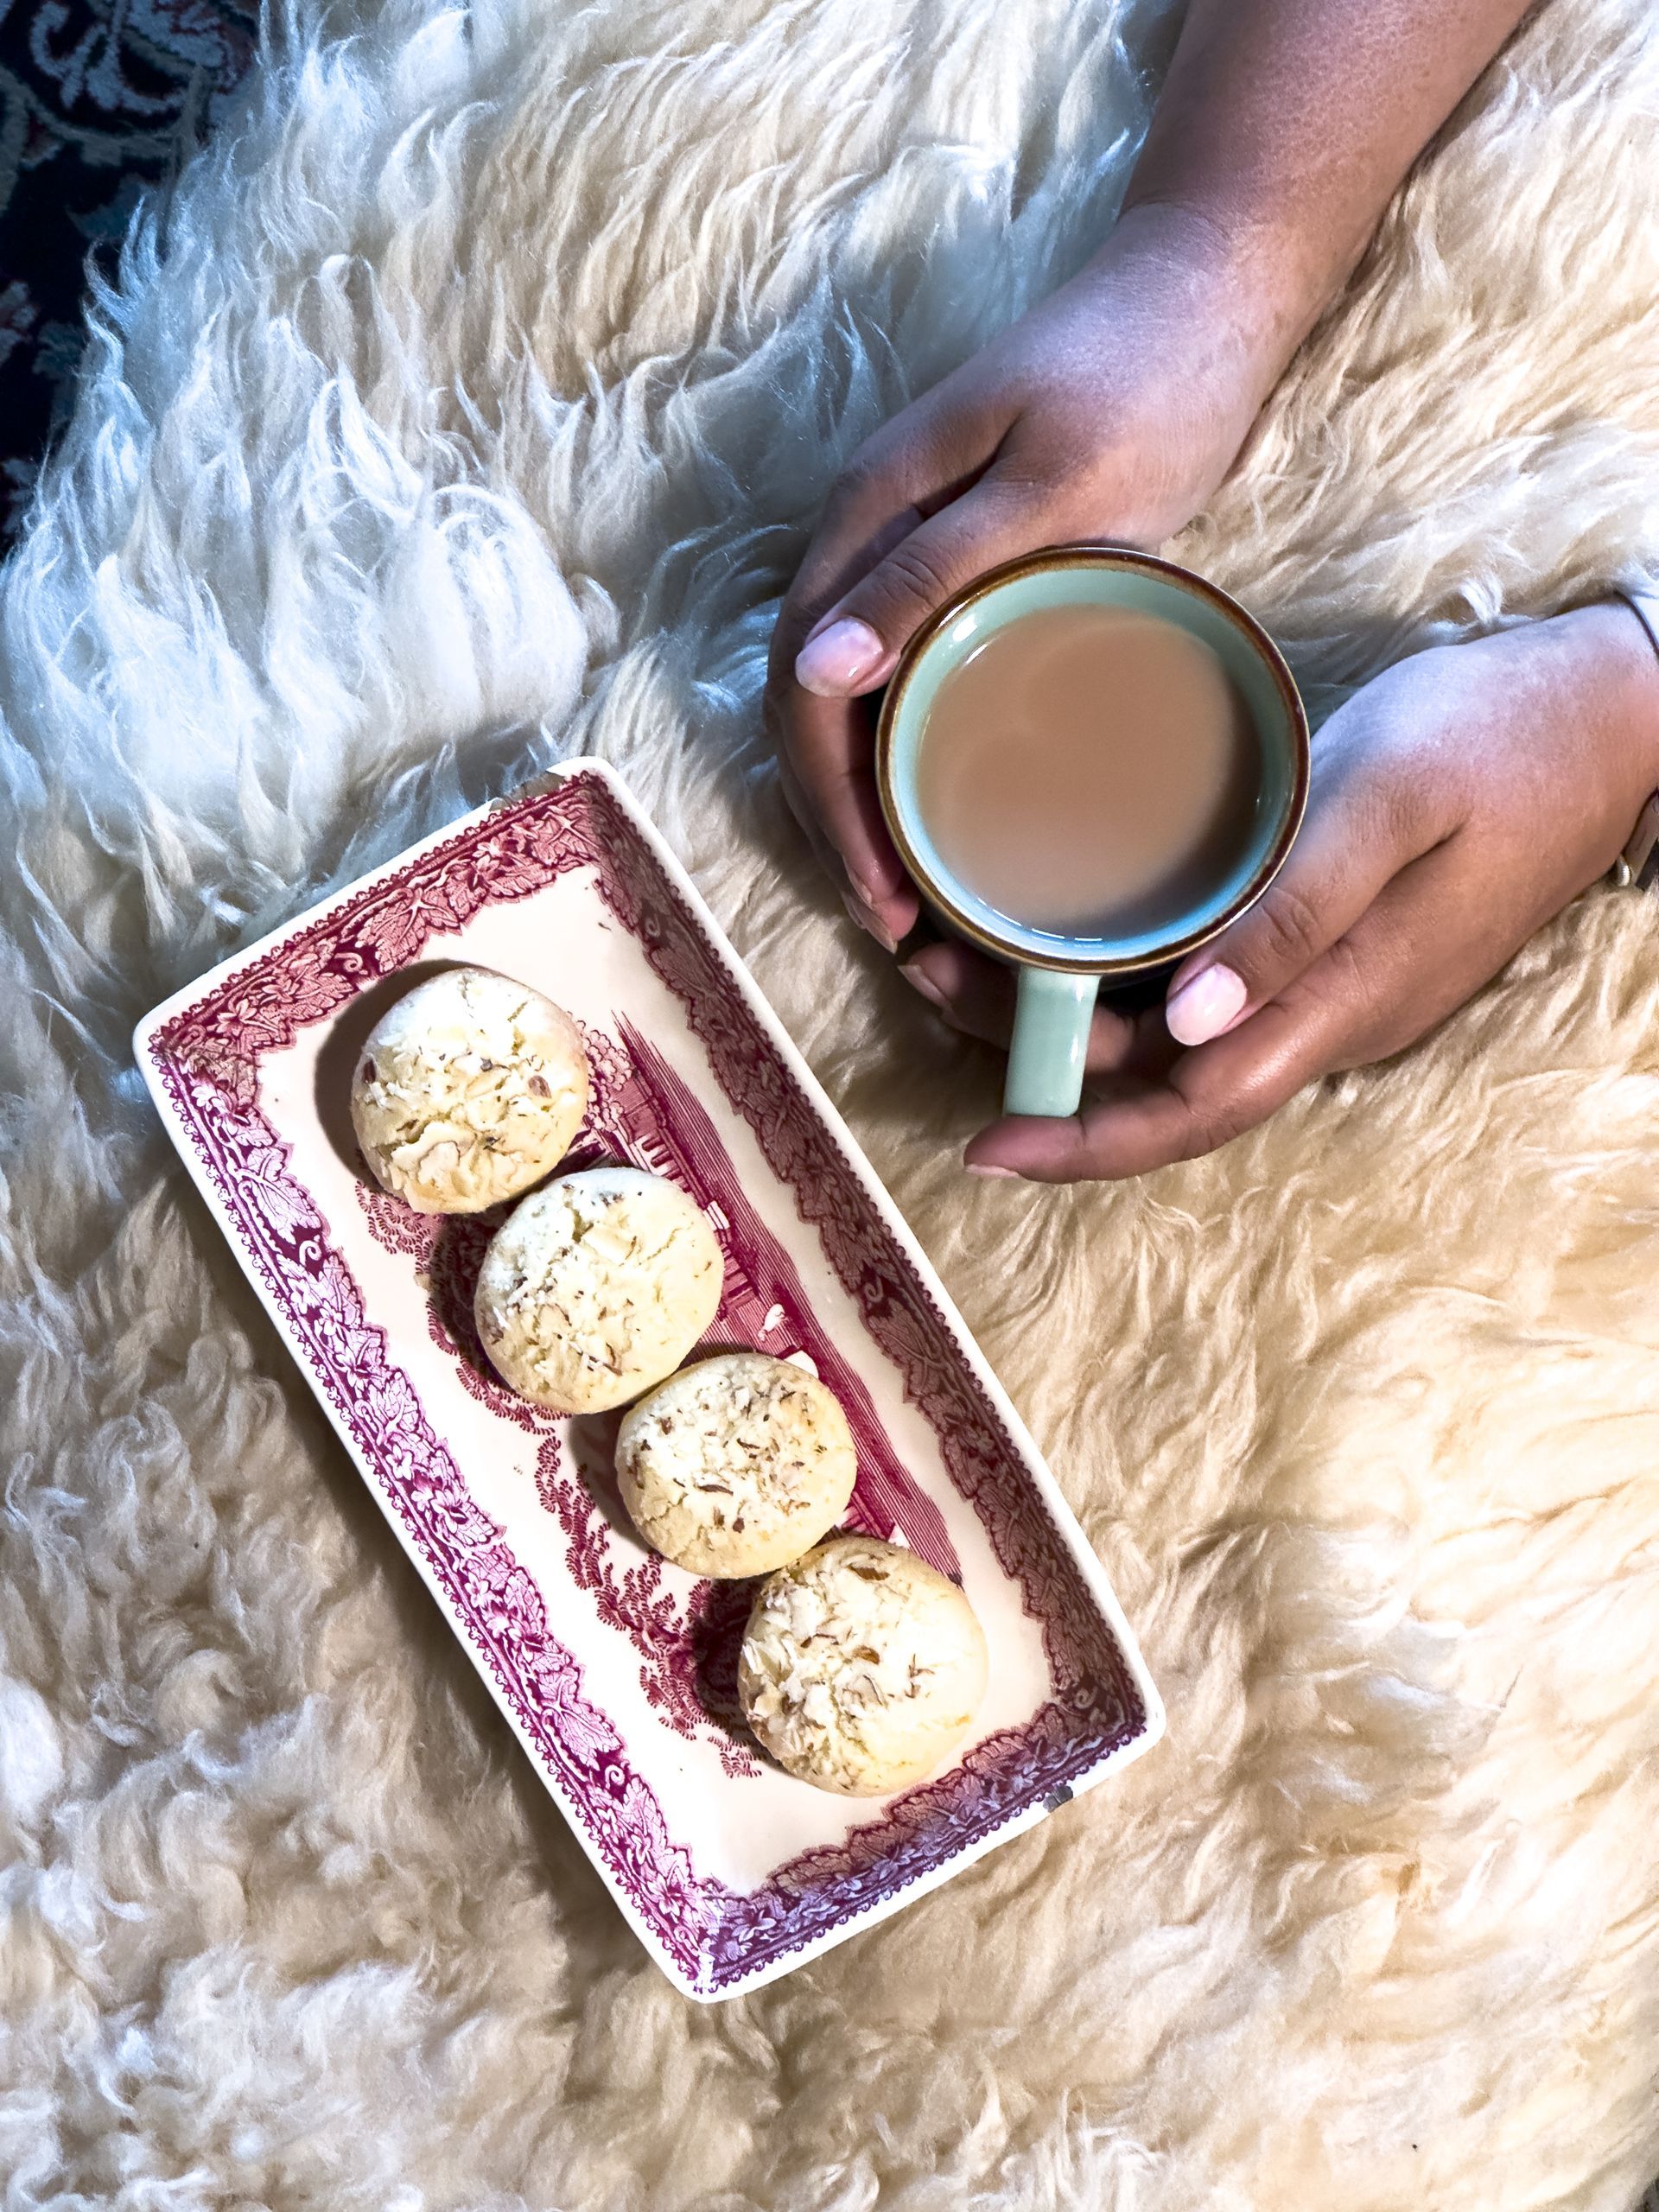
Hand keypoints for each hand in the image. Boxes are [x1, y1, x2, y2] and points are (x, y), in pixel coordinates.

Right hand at [766, 201, 1298, 947]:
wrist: (1206, 290)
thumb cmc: (1141, 384)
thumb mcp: (1047, 487)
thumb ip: (930, 573)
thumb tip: (814, 673)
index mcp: (866, 522)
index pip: (802, 695)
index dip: (831, 811)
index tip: (888, 905)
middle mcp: (866, 545)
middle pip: (813, 716)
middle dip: (844, 834)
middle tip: (907, 933)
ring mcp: (908, 557)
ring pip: (853, 710)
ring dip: (871, 812)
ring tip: (924, 907)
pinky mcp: (960, 570)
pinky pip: (905, 687)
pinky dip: (912, 766)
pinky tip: (952, 821)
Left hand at [899, 603, 1658, 1181]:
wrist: (1612, 712)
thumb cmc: (1502, 740)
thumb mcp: (1393, 799)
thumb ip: (1295, 910)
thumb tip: (1185, 1022)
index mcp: (1337, 1002)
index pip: (1190, 1111)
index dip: (1082, 1140)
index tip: (982, 1144)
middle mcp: (1322, 1014)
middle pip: (1158, 1080)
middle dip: (1039, 1058)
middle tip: (927, 976)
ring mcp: (1325, 981)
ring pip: (1173, 1034)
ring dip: (1067, 1009)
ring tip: (960, 944)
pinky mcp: (1323, 937)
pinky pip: (1201, 984)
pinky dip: (1119, 966)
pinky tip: (1065, 919)